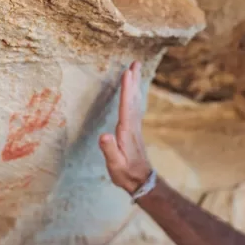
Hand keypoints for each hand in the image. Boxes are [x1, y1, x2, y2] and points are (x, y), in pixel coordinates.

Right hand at [99, 60, 153, 193]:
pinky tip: (135, 90)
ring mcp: (135, 127)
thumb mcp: (114, 164)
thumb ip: (109, 150)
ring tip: (136, 69)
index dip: (126, 90)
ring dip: (136, 84)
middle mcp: (132, 126)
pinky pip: (135, 106)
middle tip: (136, 62)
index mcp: (126, 131)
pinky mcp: (134, 129)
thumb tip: (104, 135)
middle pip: (134, 99)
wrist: (141, 181)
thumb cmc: (125, 173)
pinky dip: (135, 94)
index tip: (127, 73)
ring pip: (136, 101)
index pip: (126, 107)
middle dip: (134, 80)